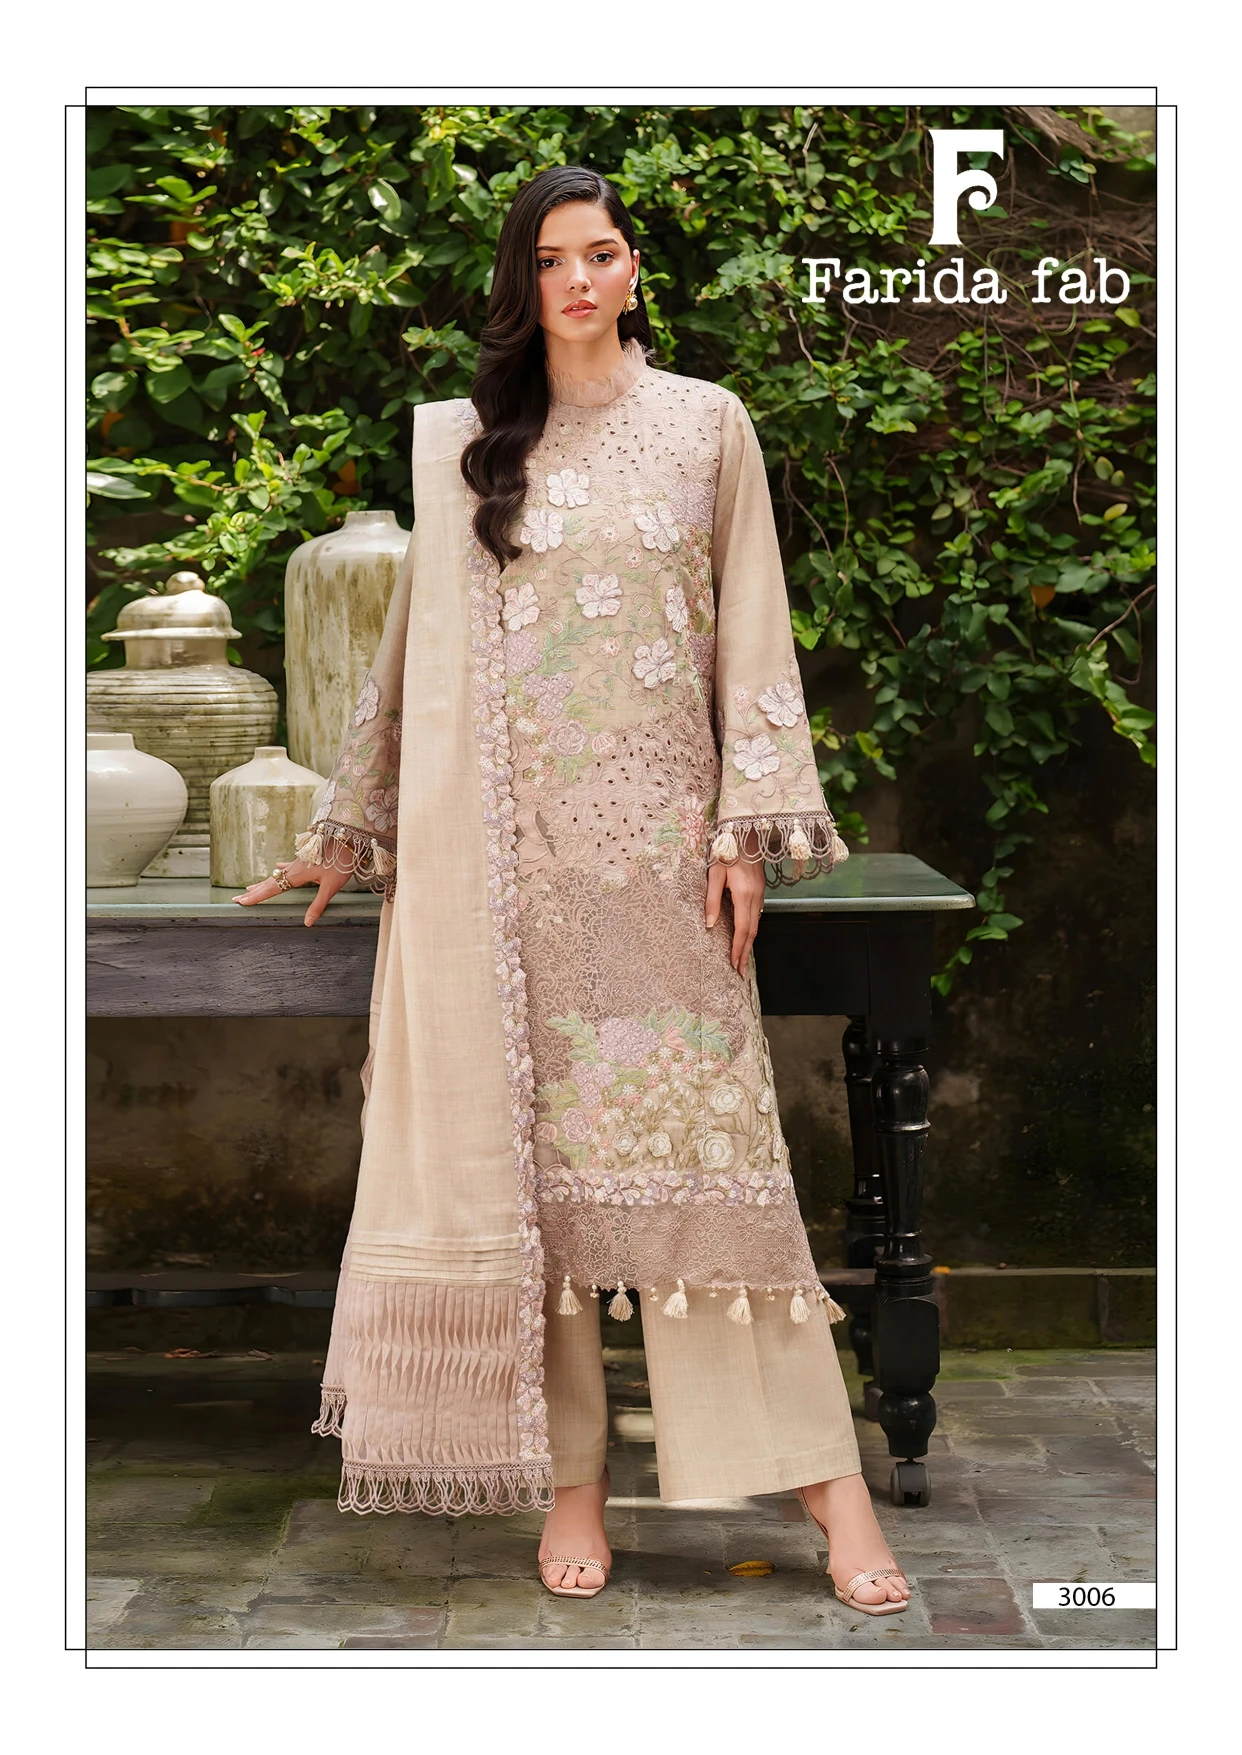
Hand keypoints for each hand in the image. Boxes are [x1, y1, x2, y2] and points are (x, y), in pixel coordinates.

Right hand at [232, 859, 351, 926]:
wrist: (350, 835)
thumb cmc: (342, 861)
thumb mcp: (331, 886)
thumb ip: (318, 905)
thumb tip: (307, 923)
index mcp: (297, 875)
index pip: (272, 889)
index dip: (256, 896)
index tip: (241, 902)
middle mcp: (295, 867)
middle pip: (270, 882)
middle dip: (254, 891)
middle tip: (238, 899)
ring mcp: (300, 861)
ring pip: (278, 874)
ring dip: (265, 881)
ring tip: (250, 887)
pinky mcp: (308, 856)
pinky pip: (290, 864)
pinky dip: (281, 868)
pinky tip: (277, 865)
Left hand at [705, 845, 765, 975]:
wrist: (745, 833)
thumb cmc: (726, 851)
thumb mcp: (714, 874)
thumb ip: (711, 900)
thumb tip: (710, 925)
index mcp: (743, 895)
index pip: (742, 930)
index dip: (738, 949)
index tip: (734, 966)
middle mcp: (755, 897)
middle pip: (751, 932)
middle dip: (745, 953)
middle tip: (739, 971)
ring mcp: (760, 894)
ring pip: (756, 925)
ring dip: (749, 943)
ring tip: (741, 959)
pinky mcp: (759, 890)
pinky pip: (757, 916)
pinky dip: (751, 930)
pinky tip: (746, 936)